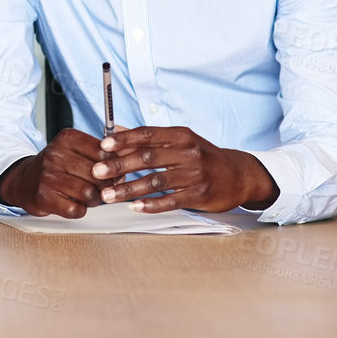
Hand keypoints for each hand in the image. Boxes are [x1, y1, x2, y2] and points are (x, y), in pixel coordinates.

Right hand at [0, 129, 110, 217]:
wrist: (25, 179)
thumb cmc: (57, 165)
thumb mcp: (75, 149)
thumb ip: (100, 153)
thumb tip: (126, 164)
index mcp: (67, 138)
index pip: (103, 151)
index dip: (113, 165)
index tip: (112, 171)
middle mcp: (55, 154)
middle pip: (98, 175)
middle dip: (105, 185)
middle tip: (101, 188)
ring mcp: (48, 176)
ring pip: (88, 193)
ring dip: (94, 199)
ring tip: (89, 196)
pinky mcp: (44, 197)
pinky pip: (75, 209)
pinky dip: (80, 210)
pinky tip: (74, 204)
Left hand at [91, 126, 277, 213]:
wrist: (239, 174)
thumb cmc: (203, 156)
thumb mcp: (180, 140)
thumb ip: (148, 137)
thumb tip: (114, 130)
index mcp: (181, 136)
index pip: (148, 134)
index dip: (124, 140)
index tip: (103, 146)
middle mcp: (188, 152)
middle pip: (148, 157)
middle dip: (119, 165)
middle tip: (97, 172)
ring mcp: (194, 174)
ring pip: (156, 181)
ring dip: (129, 189)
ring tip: (108, 195)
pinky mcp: (199, 195)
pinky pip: (172, 200)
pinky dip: (152, 204)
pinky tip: (135, 207)